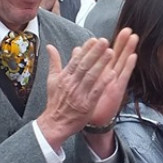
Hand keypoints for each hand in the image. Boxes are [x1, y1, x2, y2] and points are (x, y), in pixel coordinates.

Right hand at [36, 29, 137, 153]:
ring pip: (91, 76)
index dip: (86, 49)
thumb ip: (53, 62)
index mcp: (64, 77)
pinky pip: (96, 92)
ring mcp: (79, 94)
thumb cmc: (55, 101)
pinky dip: (104, 82)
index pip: (76, 60)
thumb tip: (49, 46)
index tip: (94, 39)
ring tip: (110, 52)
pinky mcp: (87, 105)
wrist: (55, 123)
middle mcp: (72, 84)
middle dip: (95, 52)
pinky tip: (113, 74)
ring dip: (101, 64)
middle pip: (84, 65)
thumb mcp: (52, 80)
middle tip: (104, 41)